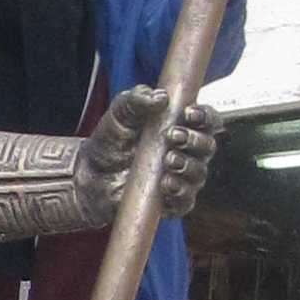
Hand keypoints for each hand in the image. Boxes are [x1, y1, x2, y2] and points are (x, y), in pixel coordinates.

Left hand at [80, 85, 218, 221]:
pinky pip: (186, 200)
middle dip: (195, 140)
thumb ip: (138, 98)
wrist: (91, 172)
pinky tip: (166, 183)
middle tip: (172, 136)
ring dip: (188, 165)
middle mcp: (187, 152)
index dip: (205, 116)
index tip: (188, 114)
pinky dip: (180, 191)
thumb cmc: (111, 138)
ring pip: (200, 173)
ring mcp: (181, 178)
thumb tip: (162, 98)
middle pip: (208, 146)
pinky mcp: (171, 201)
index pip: (208, 120)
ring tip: (168, 160)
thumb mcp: (120, 112)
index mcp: (182, 126)